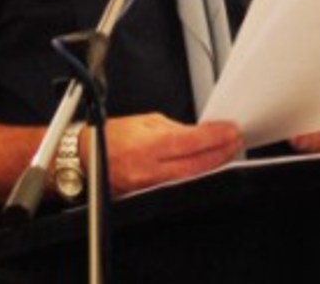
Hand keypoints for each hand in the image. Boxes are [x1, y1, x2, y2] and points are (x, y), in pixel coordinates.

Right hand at [94, 113, 242, 194]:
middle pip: (195, 165)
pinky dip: (194, 176)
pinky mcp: (146, 196)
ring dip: (211, 165)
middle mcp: (148, 170)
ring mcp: (148, 187)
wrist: (83, 160)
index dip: (215, 136)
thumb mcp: (143, 122)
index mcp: (147, 146)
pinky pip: (177, 187)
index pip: (190, 141)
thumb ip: (173, 128)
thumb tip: (198, 132)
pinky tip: (205, 168)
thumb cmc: (109, 138)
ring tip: (226, 153)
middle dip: (221, 153)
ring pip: (189, 179)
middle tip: (236, 142)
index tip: (231, 130)